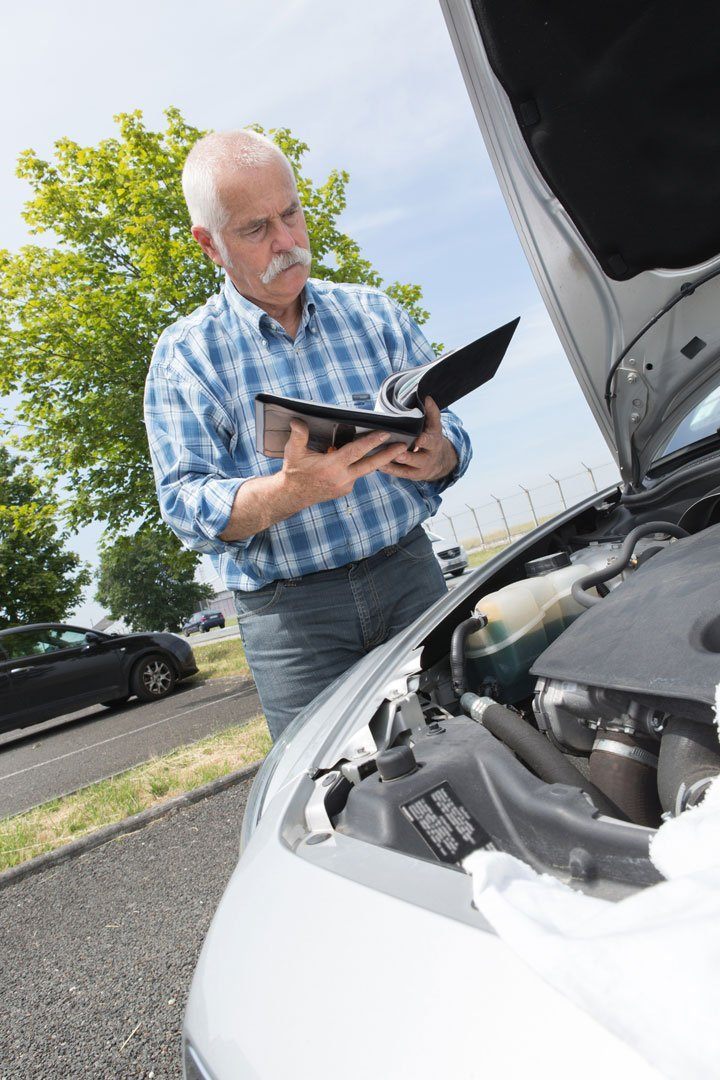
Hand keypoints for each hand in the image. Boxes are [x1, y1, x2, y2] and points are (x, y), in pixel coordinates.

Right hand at [278, 420, 404, 509]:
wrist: (293, 495)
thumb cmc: (294, 471)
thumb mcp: (293, 452)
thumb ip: (298, 435)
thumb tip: (297, 420)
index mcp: (332, 466)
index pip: (356, 451)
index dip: (372, 442)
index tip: (385, 433)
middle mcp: (342, 478)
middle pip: (371, 465)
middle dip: (388, 455)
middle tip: (403, 445)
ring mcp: (346, 486)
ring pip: (364, 469)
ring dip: (376, 459)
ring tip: (389, 448)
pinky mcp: (346, 490)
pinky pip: (356, 474)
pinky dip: (357, 466)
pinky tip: (358, 457)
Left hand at [378, 397, 457, 481]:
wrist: (439, 462)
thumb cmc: (432, 439)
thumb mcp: (434, 426)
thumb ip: (431, 412)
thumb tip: (427, 398)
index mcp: (434, 443)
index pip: (431, 441)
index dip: (425, 440)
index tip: (419, 439)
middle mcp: (428, 457)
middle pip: (419, 459)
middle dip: (409, 456)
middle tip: (399, 454)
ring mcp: (419, 468)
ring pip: (407, 468)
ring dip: (395, 464)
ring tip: (382, 461)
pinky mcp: (411, 475)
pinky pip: (399, 473)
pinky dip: (390, 470)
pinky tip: (379, 465)